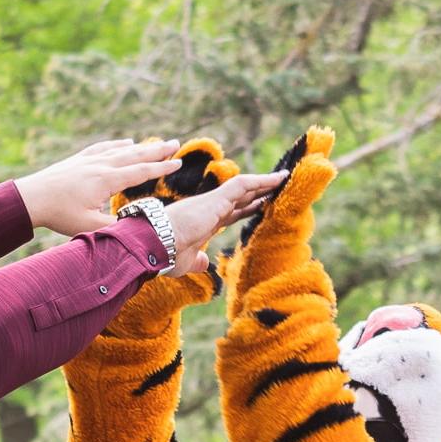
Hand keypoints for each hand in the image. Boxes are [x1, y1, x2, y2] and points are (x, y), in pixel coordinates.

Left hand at [15, 139, 188, 236]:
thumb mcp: (90, 227)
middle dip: (157, 151)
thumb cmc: (60, 214)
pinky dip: (117, 145)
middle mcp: (101, 166)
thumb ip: (116, 228)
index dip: (161, 168)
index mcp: (107, 180)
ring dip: (140, 147)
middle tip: (175, 143)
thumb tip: (140, 231)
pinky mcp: (78, 160)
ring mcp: (89, 161)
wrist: (31, 198)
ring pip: (120, 150)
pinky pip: (103, 148)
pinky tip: (124, 143)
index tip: (178, 162)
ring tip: (155, 144)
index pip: (141, 172)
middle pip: (135, 155)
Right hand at [161, 171, 286, 276]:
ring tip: (285, 177)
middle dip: (260, 191)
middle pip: (242, 197)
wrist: (155, 245)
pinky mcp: (217, 198)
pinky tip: (278, 179)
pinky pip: (244, 184)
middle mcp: (211, 209)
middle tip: (279, 186)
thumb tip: (203, 263)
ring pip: (246, 187)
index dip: (249, 207)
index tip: (263, 204)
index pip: (232, 211)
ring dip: (266, 183)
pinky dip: (262, 180)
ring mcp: (214, 202)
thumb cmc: (165, 254)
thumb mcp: (187, 262)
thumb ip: (198, 260)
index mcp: (206, 222)